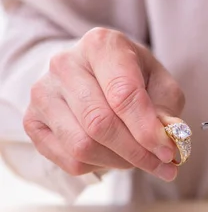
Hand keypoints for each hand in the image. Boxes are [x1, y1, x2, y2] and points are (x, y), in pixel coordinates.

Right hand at [23, 27, 185, 180]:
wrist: (97, 77)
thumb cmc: (135, 79)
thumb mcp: (161, 86)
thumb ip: (166, 110)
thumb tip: (170, 137)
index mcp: (102, 45)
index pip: (123, 94)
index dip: (147, 130)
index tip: (168, 152)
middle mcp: (65, 64)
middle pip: (100, 123)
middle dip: (137, 152)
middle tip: (163, 165)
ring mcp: (43, 93)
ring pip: (82, 146)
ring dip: (119, 162)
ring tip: (140, 159)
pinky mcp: (33, 121)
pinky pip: (69, 159)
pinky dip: (99, 166)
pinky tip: (114, 156)